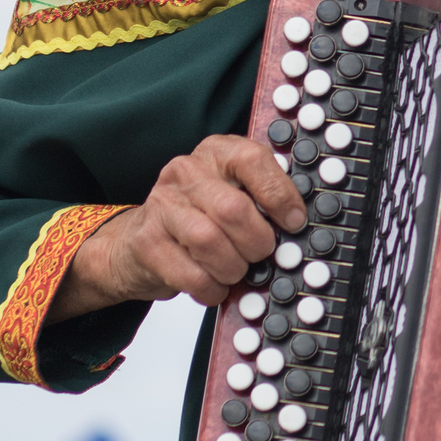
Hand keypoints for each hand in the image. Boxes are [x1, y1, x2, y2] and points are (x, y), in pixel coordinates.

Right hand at [46, 138, 307, 317]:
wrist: (142, 240)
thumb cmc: (202, 216)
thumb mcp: (234, 192)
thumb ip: (263, 198)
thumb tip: (298, 225)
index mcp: (217, 152)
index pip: (253, 160)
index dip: (280, 195)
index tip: (294, 222)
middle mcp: (186, 171)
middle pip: (233, 209)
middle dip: (257, 242)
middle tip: (261, 254)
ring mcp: (162, 204)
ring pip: (209, 241)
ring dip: (233, 267)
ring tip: (236, 271)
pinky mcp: (147, 241)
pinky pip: (190, 273)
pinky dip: (211, 288)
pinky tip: (215, 285)